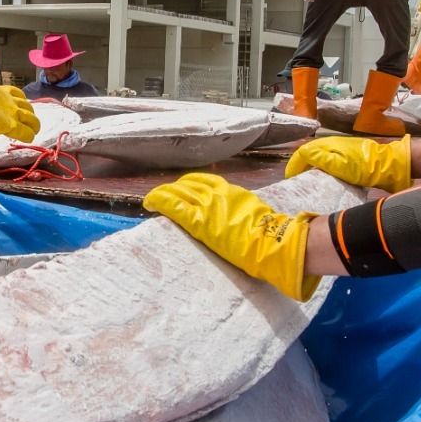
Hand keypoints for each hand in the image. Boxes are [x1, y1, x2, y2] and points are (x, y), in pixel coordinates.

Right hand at [0, 85, 39, 141]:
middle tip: (30, 122)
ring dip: (34, 126)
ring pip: (32, 119)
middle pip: (28, 106)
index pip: (18, 93)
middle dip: (30, 114)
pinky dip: (28, 136)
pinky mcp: (12, 125)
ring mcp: (13, 112)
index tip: (21, 108)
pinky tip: (29, 139)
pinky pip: (25, 131)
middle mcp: (10, 99)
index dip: (22, 102)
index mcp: (2, 90)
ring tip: (33, 131)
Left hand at [143, 173, 319, 300]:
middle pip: (187, 184)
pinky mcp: (198, 222)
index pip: (204, 180)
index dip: (189, 184)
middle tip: (165, 195)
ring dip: (162, 194)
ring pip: (176, 192)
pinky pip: (172, 205)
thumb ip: (239, 208)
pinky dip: (158, 201)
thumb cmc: (268, 232)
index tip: (182, 188)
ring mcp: (206, 206)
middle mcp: (216, 193)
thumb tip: (237, 215)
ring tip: (153, 200)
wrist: (271, 241)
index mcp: (231, 190)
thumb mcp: (253, 210)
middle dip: (173, 189)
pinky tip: (149, 203)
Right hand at [285, 134, 411, 191]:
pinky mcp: (346, 157)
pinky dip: (320, 170)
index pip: (301, 153)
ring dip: (309, 169)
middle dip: (299, 168)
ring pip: (316, 158)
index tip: (289, 180)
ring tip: (306, 183)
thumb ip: (319, 159)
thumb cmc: (363, 166)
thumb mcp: (340, 165)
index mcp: (325, 146)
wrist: (388, 164)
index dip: (293, 166)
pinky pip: (326, 162)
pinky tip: (323, 180)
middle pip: (307, 155)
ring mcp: (339, 150)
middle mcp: (329, 145)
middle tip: (295, 183)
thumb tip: (301, 156)